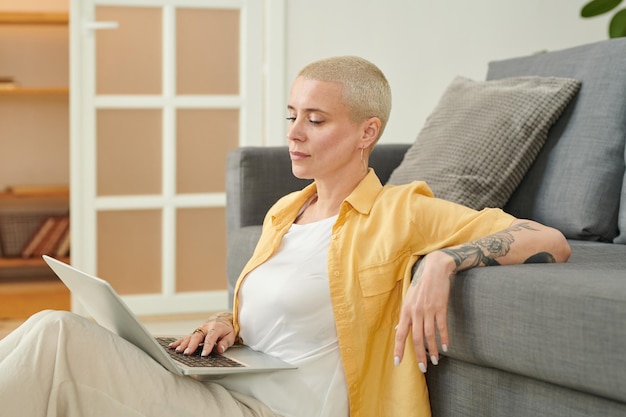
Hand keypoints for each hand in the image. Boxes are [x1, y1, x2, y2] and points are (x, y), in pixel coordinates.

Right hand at [168, 312, 237, 356]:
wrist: (221, 320)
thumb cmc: (226, 329)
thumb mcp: (230, 336)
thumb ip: (225, 343)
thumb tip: (220, 349)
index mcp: (216, 327)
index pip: (211, 337)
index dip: (207, 346)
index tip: (204, 354)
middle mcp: (205, 328)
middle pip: (197, 336)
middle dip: (192, 345)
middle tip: (187, 353)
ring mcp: (198, 330)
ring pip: (190, 337)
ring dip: (183, 344)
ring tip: (178, 351)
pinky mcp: (194, 333)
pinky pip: (185, 337)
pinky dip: (179, 342)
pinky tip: (172, 346)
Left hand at [394, 251, 453, 372]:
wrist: (434, 269)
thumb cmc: (420, 285)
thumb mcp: (408, 299)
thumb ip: (405, 316)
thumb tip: (399, 329)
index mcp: (406, 311)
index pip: (400, 334)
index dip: (399, 349)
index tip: (398, 362)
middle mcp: (415, 312)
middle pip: (416, 338)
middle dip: (419, 355)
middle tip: (423, 368)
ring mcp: (428, 310)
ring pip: (429, 335)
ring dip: (433, 350)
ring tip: (435, 361)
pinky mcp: (440, 307)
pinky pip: (442, 327)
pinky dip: (444, 338)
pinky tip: (446, 347)